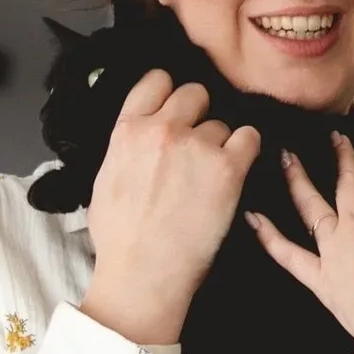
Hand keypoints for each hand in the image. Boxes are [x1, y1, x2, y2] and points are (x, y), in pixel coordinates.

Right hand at [81, 68, 260, 344]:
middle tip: (196, 145)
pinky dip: (246, 151)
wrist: (143, 273)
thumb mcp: (104, 181)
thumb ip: (125, 149)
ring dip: (219, 144)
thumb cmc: (120, 240)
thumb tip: (134, 142)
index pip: (156, 81)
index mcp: (129, 130)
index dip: (169, 92)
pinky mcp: (228, 168)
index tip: (175, 106)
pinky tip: (236, 171)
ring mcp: (198, 146)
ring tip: (209, 176)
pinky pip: (250, 138)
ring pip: (221, 124)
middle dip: (197, 115)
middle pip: (195, 93)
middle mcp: (164, 129)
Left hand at [247, 134, 353, 353]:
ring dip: (298, 180)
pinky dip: (268, 236)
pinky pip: (288, 254)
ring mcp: (333, 246)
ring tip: (285, 157)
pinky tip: (250, 218)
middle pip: (349, 180)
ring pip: (311, 206)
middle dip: (344, 156)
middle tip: (335, 136)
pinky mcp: (319, 276)